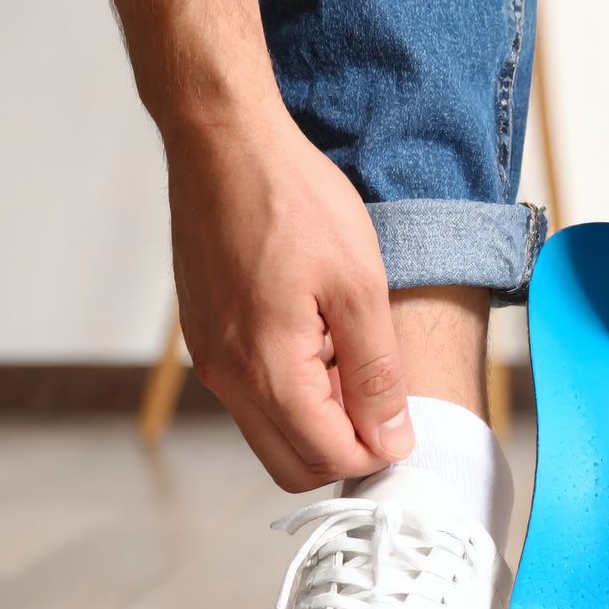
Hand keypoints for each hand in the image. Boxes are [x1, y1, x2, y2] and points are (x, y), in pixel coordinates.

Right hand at [164, 111, 411, 491]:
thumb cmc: (293, 200)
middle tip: (378, 395)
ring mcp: (209, 359)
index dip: (377, 451)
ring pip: (269, 432)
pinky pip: (250, 395)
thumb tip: (391, 441)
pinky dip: (289, 389)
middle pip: (291, 465)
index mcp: (266, 371)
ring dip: (316, 417)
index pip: (328, 460)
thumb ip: (375, 374)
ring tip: (348, 354)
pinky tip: (316, 337)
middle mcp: (226, 378)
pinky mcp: (205, 338)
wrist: (224, 143)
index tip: (404, 418)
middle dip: (343, 448)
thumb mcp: (359, 286)